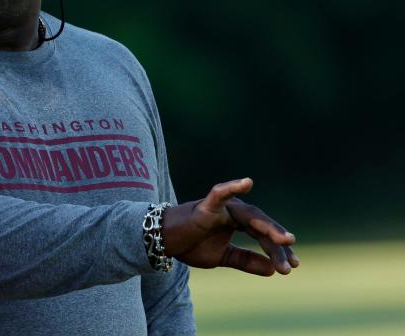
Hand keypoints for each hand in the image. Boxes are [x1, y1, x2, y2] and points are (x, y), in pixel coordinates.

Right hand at [162, 178, 298, 275]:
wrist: (162, 241)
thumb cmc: (190, 244)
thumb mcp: (222, 257)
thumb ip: (246, 260)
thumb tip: (273, 271)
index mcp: (237, 222)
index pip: (262, 234)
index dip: (277, 250)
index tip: (292, 266)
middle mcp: (233, 211)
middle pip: (260, 226)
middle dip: (276, 244)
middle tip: (291, 263)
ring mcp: (221, 207)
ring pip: (250, 216)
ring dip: (268, 227)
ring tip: (285, 240)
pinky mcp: (206, 206)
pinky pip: (219, 194)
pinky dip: (232, 188)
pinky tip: (247, 183)